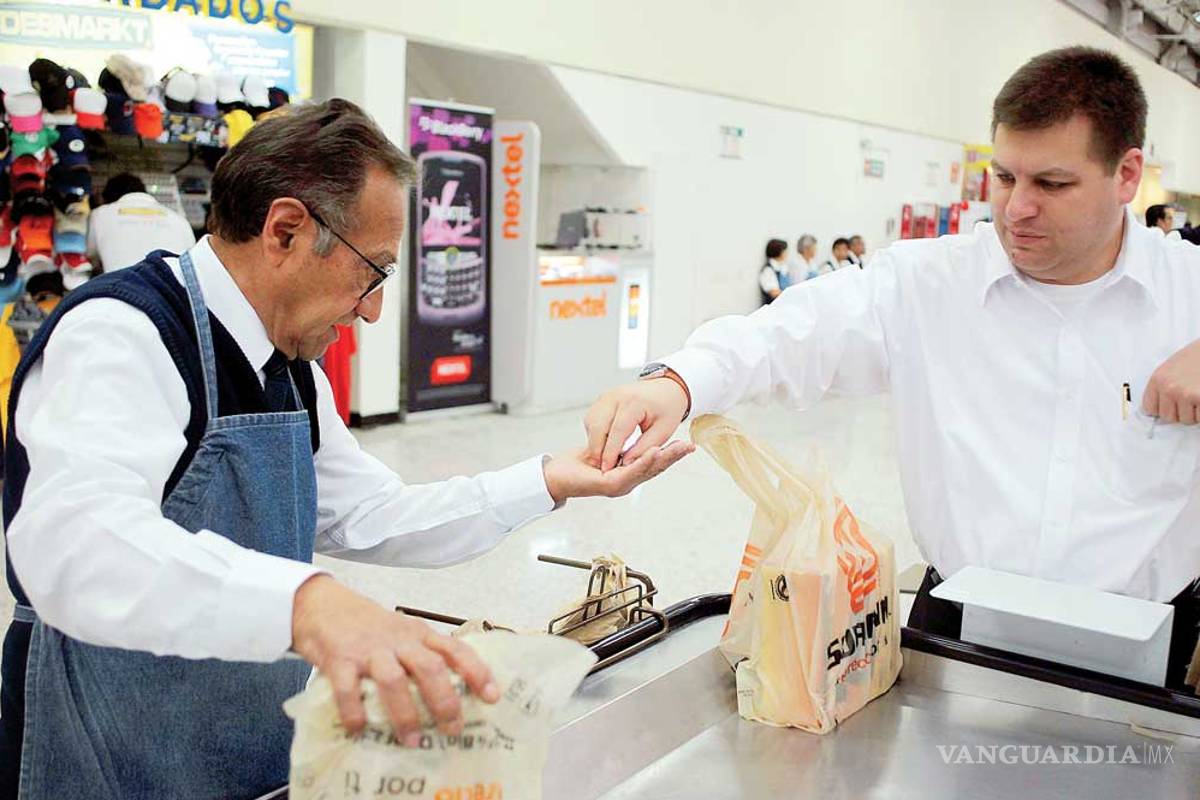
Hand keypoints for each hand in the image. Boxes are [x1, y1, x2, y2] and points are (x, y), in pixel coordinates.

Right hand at [291, 575, 499, 743]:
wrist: (322, 604)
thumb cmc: (366, 625)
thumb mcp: (401, 631)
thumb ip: (420, 654)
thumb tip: (446, 695)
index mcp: (418, 633)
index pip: (455, 648)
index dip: (476, 671)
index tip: (493, 696)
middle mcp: (398, 640)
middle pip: (430, 667)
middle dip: (445, 701)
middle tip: (453, 729)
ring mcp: (369, 650)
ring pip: (395, 680)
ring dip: (406, 714)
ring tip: (413, 740)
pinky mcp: (339, 659)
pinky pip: (348, 689)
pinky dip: (355, 712)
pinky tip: (359, 730)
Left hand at [542, 441, 694, 503]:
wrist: (556, 475)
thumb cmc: (577, 464)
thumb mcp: (604, 450)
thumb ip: (619, 448)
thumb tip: (631, 439)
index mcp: (627, 475)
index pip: (653, 464)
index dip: (670, 454)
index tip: (685, 443)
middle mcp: (627, 482)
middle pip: (656, 468)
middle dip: (674, 456)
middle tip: (691, 446)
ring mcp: (620, 486)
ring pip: (646, 470)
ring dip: (664, 458)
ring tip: (679, 448)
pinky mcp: (610, 485)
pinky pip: (630, 471)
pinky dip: (644, 461)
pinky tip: (655, 451)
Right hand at [584, 378, 689, 471]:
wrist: (664, 389)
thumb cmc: (667, 409)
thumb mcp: (662, 432)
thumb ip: (644, 448)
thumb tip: (627, 463)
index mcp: (634, 402)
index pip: (618, 430)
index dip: (611, 452)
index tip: (607, 469)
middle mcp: (616, 396)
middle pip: (598, 426)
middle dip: (598, 449)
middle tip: (604, 467)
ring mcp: (606, 396)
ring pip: (592, 424)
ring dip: (596, 442)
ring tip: (609, 455)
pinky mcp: (601, 400)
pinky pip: (592, 420)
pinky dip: (596, 434)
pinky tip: (608, 442)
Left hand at [1144, 340, 1199, 423]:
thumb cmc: (1196, 357)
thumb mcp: (1173, 367)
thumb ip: (1163, 386)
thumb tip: (1156, 410)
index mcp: (1158, 379)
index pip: (1149, 408)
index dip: (1161, 409)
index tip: (1169, 406)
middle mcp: (1169, 388)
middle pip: (1168, 417)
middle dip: (1180, 412)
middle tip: (1190, 399)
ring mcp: (1186, 394)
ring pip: (1186, 420)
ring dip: (1194, 412)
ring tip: (1198, 394)